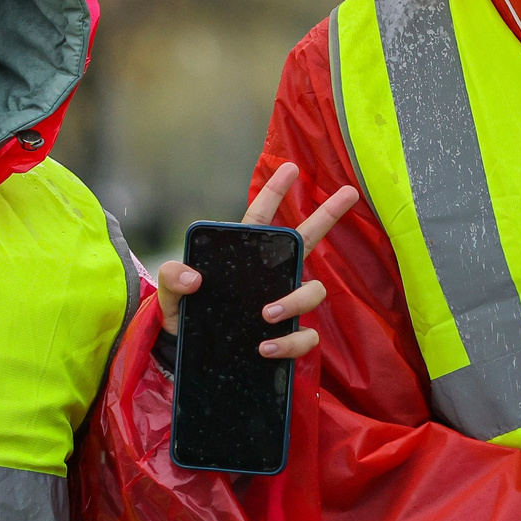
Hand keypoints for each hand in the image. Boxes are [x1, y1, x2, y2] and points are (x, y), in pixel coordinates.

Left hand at [156, 163, 361, 360]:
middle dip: (329, 215)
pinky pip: (305, 336)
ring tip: (266, 315)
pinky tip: (266, 348)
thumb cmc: (184, 314)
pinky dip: (290, 343)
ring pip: (313, 291)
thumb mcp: (170, 294)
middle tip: (350, 192)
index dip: (275, 192)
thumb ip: (172, 277)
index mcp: (244, 256)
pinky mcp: (286, 336)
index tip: (291, 168)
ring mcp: (283, 304)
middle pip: (308, 240)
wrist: (186, 352)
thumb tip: (194, 277)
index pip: (261, 217)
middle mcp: (271, 276)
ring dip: (295, 301)